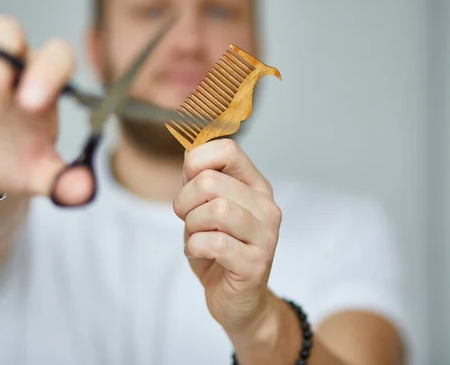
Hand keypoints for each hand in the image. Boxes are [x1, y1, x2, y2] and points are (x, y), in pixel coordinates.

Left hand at [173, 139, 282, 335]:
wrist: (237, 300)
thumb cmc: (219, 250)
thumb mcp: (204, 210)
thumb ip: (199, 181)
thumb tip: (189, 152)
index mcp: (256, 186)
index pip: (228, 150)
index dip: (196, 161)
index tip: (189, 182)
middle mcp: (266, 206)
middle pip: (210, 181)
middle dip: (184, 201)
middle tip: (186, 218)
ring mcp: (265, 235)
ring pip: (215, 210)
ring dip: (191, 226)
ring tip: (195, 237)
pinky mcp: (256, 263)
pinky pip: (214, 243)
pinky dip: (195, 247)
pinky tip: (198, 252)